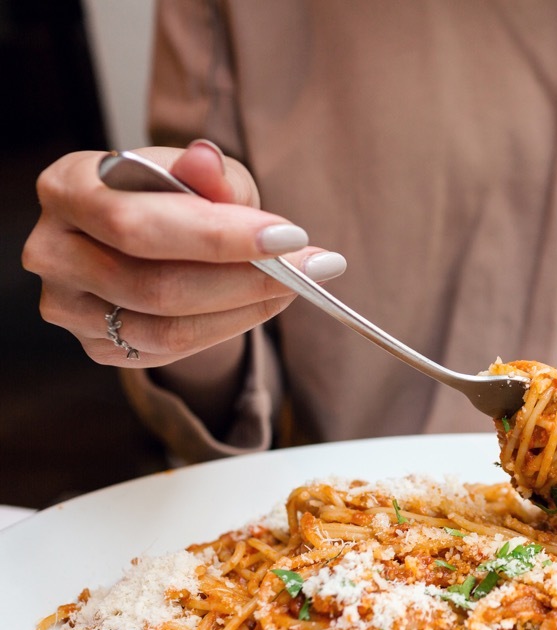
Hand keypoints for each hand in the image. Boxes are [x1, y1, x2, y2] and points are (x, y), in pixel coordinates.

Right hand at [22, 140, 345, 369]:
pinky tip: (261, 304)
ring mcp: (70, 306)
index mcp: (68, 187)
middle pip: (154, 284)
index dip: (218, 235)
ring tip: (295, 284)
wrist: (154, 239)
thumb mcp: (200, 174)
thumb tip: (206, 162)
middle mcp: (54, 250)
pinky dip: (228, 327)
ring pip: (167, 326)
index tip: (289, 236)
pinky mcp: (97, 345)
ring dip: (245, 308)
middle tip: (310, 267)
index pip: (138, 222)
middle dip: (245, 277)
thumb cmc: (171, 196)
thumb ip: (209, 174)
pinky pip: (171, 349)